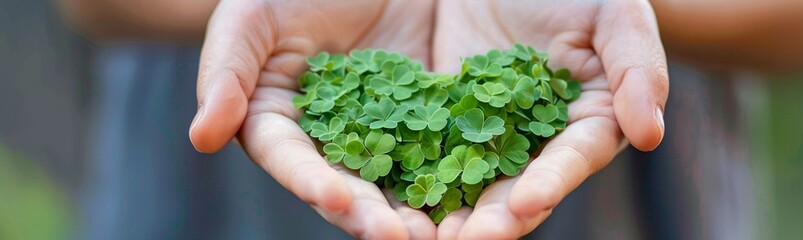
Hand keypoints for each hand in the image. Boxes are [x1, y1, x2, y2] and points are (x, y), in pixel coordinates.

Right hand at [187, 1, 436, 238]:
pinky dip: (455, 177)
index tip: (338, 199)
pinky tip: (474, 200)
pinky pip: (440, 150)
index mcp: (279, 124)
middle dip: (371, 215)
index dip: (311, 183)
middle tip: (400, 238)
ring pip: (396, 182)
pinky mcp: (423, 118)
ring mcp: (379, 132)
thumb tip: (203, 137)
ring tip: (439, 235)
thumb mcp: (252, 18)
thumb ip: (227, 72)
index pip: (292, 160)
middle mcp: (328, 140)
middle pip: (347, 186)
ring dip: (416, 214)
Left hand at [432, 1, 668, 238]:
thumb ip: (637, 69)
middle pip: (516, 188)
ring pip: (467, 181)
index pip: (570, 161)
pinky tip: (390, 200)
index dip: (551, 183)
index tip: (526, 204)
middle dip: (494, 217)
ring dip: (448, 212)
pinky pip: (425, 148)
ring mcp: (487, 132)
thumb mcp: (615, 16)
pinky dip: (410, 175)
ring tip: (422, 236)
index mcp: (586, 124)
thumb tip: (650, 135)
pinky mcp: (446, 117)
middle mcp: (537, 141)